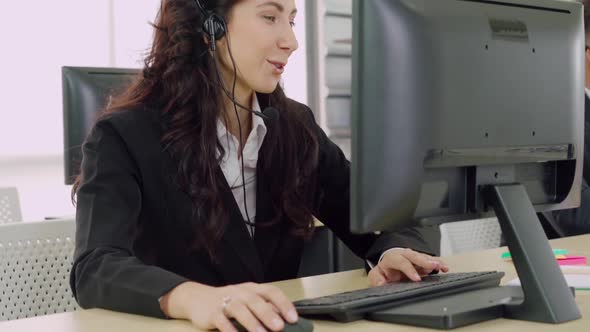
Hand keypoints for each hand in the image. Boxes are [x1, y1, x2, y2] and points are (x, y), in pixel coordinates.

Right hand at [161, 281, 297, 331]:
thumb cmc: (228, 302)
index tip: (293, 318)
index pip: (270, 291)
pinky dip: (229, 329)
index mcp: (251, 289)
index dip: (283, 304)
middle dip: (268, 314)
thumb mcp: (246, 300)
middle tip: (279, 327)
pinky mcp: (212, 313)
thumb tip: (283, 320)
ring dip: (251, 322)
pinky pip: (221, 320)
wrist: (196, 298)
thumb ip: (263, 308)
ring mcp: (225, 301)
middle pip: (255, 300)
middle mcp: (239, 292)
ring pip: (239, 309)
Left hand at [367, 248, 448, 285]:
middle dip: (424, 261)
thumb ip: (376, 279)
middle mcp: (404, 255)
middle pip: (415, 256)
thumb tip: (381, 283)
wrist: (389, 262)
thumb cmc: (385, 269)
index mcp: (393, 258)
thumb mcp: (377, 274)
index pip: (401, 262)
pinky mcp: (421, 260)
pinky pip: (431, 260)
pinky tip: (444, 267)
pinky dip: (438, 263)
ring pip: (424, 257)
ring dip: (433, 261)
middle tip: (433, 266)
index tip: (417, 278)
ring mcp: (414, 257)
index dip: (409, 269)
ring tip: (442, 266)